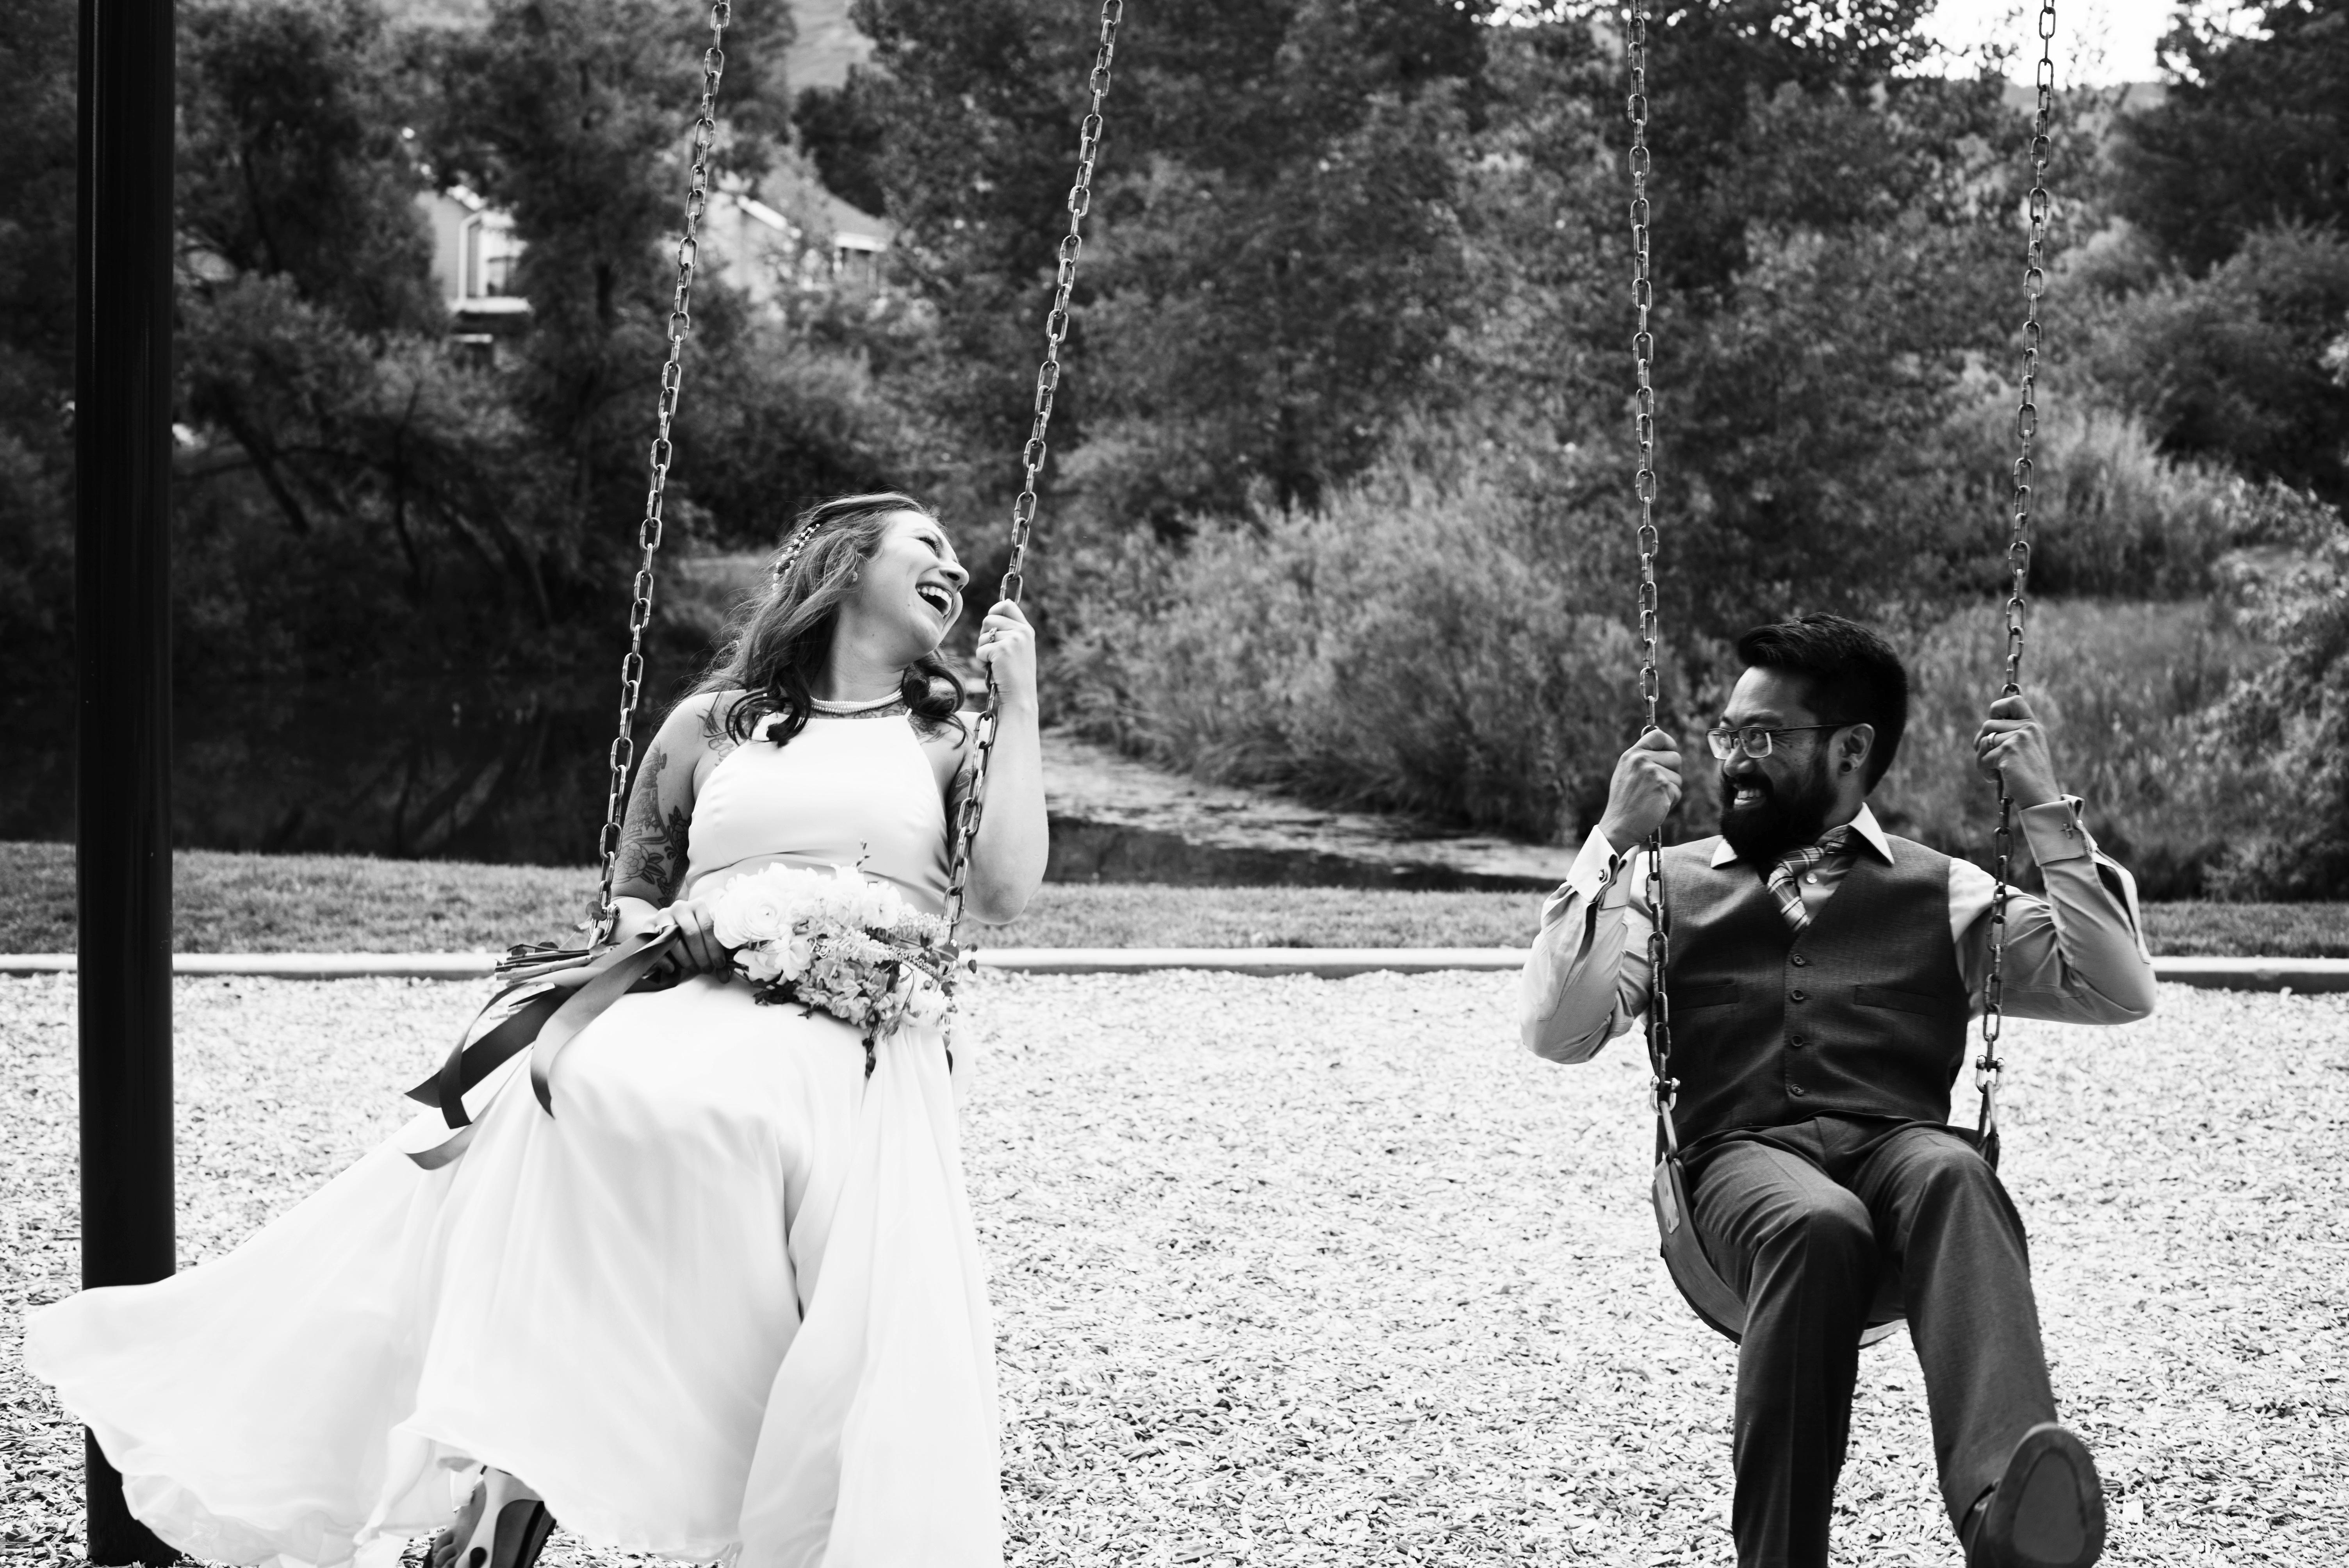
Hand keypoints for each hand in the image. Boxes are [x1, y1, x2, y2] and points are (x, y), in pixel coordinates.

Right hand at [634, 894, 729, 982]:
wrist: (663, 924)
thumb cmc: (692, 933)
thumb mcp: (706, 939)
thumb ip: (717, 954)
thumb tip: (725, 977)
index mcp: (699, 905)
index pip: (709, 926)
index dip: (715, 947)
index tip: (719, 964)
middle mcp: (681, 907)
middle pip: (692, 933)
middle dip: (701, 955)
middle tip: (707, 969)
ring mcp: (663, 915)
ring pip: (674, 939)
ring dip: (685, 958)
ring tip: (693, 969)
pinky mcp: (648, 925)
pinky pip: (655, 944)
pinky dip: (664, 959)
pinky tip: (672, 969)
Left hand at [974, 600, 1037, 710]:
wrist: (1020, 698)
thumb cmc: (1014, 676)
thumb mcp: (1018, 649)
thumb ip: (1009, 632)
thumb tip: (993, 613)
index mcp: (1026, 630)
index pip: (1007, 605)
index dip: (994, 611)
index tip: (990, 627)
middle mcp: (1022, 631)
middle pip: (989, 619)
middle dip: (984, 635)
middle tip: (992, 653)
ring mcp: (1013, 639)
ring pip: (982, 635)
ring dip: (983, 650)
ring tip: (995, 664)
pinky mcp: (1002, 650)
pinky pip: (980, 650)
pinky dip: (982, 662)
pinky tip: (993, 671)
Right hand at [1597, 727, 1682, 848]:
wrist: (1620, 826)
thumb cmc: (1624, 803)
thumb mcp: (1626, 773)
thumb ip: (1642, 760)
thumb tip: (1665, 750)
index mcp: (1631, 754)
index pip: (1658, 735)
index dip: (1669, 744)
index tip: (1669, 754)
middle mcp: (1641, 760)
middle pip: (1675, 757)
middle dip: (1672, 773)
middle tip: (1657, 787)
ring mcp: (1652, 772)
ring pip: (1678, 776)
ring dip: (1671, 789)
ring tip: (1653, 798)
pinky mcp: (1662, 786)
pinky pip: (1678, 791)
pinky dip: (1671, 801)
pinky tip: (1656, 806)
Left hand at [1975, 693, 2060, 807]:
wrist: (2041, 798)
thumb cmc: (2029, 778)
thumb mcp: (2024, 751)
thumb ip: (2010, 737)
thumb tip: (1983, 736)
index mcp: (2033, 726)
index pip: (2013, 701)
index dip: (1998, 708)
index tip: (1994, 724)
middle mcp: (2028, 728)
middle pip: (1988, 724)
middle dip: (1981, 742)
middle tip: (1988, 758)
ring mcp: (2019, 738)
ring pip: (1983, 741)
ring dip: (1982, 759)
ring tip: (1994, 772)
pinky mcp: (2009, 750)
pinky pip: (1983, 757)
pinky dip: (1984, 770)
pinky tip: (1995, 778)